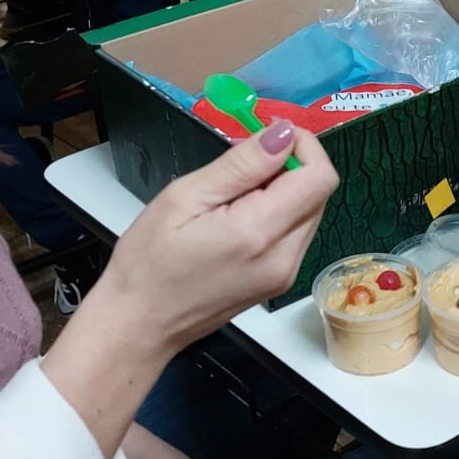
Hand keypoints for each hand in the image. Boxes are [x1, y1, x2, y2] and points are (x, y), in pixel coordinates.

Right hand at [82, 120, 338, 363]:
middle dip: (290, 165)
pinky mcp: (278, 281)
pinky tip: (238, 215)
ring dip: (284, 189)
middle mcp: (284, 258)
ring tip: (233, 191)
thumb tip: (283, 135)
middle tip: (241, 162)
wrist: (138, 324)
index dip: (304, 146)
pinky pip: (294, 233)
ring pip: (309, 212)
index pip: (320, 178)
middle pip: (318, 193)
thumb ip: (241, 165)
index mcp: (260, 233)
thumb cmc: (148, 262)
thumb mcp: (185, 198)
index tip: (269, 133)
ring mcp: (284, 274)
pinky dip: (277, 212)